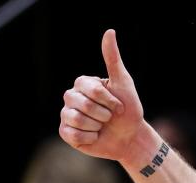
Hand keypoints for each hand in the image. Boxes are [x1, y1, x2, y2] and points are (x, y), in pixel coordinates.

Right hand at [59, 29, 143, 161]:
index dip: (109, 101)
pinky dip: (90, 138)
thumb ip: (113, 59)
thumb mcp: (123, 83)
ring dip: (97, 126)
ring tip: (102, 126)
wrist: (130, 137)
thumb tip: (109, 31)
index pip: (91, 90)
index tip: (118, 105)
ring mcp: (66, 114)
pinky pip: (74, 135)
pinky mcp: (66, 132)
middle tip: (110, 117)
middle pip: (82, 105)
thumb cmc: (128, 110)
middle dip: (104, 114)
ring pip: (77, 120)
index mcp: (82, 83)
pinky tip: (95, 136)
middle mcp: (71, 97)